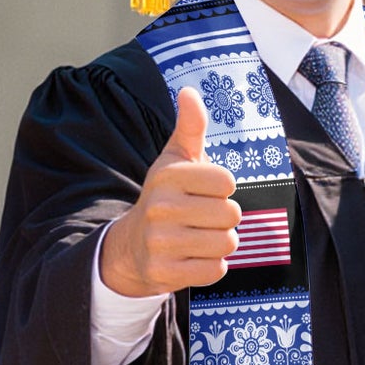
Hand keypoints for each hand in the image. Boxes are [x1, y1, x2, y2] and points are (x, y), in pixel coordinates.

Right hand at [97, 87, 241, 297]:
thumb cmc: (166, 196)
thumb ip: (190, 127)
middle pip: (231, 214)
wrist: (132, 245)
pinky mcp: (165, 272)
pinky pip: (216, 271)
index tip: (204, 191)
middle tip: (204, 218)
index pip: (227, 181)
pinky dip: (212, 266)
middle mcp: (161, 207)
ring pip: (227, 243)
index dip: (223, 188)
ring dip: (221, 242)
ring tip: (200, 236)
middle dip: (225, 218)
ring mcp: (161, 242)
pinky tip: (194, 257)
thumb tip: (190, 91)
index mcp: (168, 176)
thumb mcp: (176, 159)